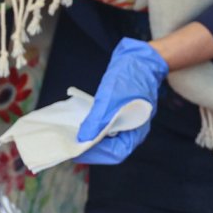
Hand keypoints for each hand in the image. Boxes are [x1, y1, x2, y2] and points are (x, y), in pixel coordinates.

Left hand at [74, 37, 167, 164]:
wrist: (141, 58)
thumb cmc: (130, 77)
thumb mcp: (112, 98)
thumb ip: (98, 120)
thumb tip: (83, 138)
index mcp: (136, 131)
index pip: (115, 153)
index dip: (95, 154)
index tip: (76, 150)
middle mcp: (132, 131)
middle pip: (110, 149)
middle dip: (90, 148)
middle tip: (71, 143)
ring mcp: (127, 123)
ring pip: (107, 139)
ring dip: (91, 138)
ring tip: (73, 135)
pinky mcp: (121, 114)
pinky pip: (106, 127)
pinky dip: (94, 127)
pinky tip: (82, 122)